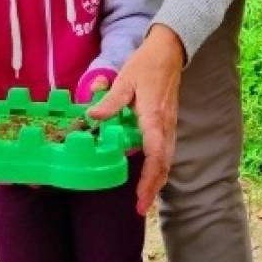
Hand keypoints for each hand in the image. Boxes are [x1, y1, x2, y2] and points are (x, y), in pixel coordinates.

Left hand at [90, 25, 184, 215]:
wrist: (169, 52)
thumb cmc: (147, 65)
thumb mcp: (125, 79)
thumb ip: (111, 100)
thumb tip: (93, 116)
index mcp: (154, 118)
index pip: (155, 156)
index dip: (148, 180)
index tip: (140, 198)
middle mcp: (165, 126)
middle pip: (164, 165)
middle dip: (153, 188)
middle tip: (140, 209)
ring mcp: (168, 126)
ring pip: (167, 160)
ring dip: (156, 180)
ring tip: (143, 199)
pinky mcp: (167, 124)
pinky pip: (165, 152)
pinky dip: (158, 168)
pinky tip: (148, 175)